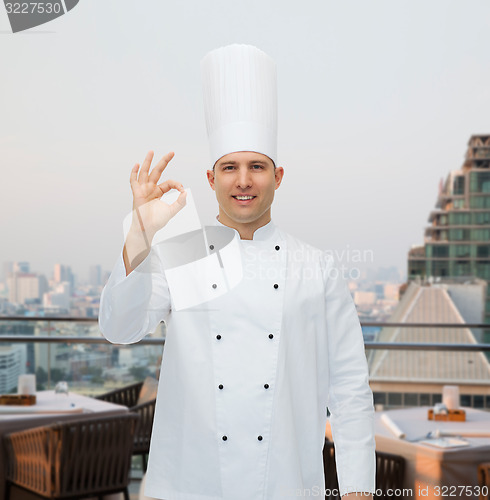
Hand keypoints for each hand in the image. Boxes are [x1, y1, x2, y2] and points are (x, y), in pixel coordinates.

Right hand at [123, 150, 186, 274]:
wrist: (147, 229)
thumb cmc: (157, 221)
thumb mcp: (172, 211)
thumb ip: (180, 202)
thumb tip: (185, 193)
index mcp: (159, 192)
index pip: (169, 183)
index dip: (177, 184)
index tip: (181, 190)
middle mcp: (151, 188)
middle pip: (158, 172)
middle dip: (164, 162)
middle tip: (172, 153)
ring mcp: (143, 190)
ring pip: (146, 172)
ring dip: (148, 162)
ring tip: (152, 152)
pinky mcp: (137, 193)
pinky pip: (134, 181)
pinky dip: (134, 173)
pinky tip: (136, 165)